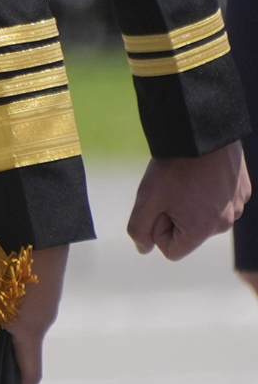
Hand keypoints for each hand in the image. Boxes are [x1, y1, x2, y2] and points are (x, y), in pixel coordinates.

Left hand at [9, 241, 69, 383]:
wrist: (38, 225)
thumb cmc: (15, 262)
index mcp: (30, 329)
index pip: (30, 373)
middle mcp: (40, 319)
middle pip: (22, 351)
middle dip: (4, 367)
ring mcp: (42, 302)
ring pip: (19, 330)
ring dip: (1, 340)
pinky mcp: (39, 287)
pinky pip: (21, 312)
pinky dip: (4, 320)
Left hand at [127, 142, 247, 260]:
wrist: (202, 132)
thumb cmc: (173, 168)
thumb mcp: (146, 199)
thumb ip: (140, 230)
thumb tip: (144, 249)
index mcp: (203, 230)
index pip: (172, 251)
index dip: (157, 230)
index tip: (159, 206)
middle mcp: (227, 222)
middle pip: (188, 234)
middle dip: (174, 217)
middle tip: (172, 189)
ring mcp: (239, 205)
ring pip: (203, 217)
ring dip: (189, 204)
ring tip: (186, 180)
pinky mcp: (243, 190)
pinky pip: (218, 202)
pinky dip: (206, 192)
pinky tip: (201, 174)